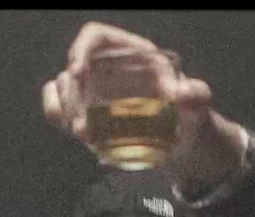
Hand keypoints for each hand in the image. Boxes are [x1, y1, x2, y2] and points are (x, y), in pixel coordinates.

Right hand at [40, 22, 247, 194]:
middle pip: (75, 68)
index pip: (96, 36)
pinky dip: (57, 114)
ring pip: (62, 87)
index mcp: (131, 54)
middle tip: (84, 129)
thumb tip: (184, 92)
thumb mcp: (197, 104)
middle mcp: (107, 67)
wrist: (181, 142)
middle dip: (74, 97)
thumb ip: (197, 95)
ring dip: (65, 109)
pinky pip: (58, 105)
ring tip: (84, 135)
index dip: (82, 48)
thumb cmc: (189, 115)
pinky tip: (68, 128)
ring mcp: (93, 89)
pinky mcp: (85, 111)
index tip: (77, 71)